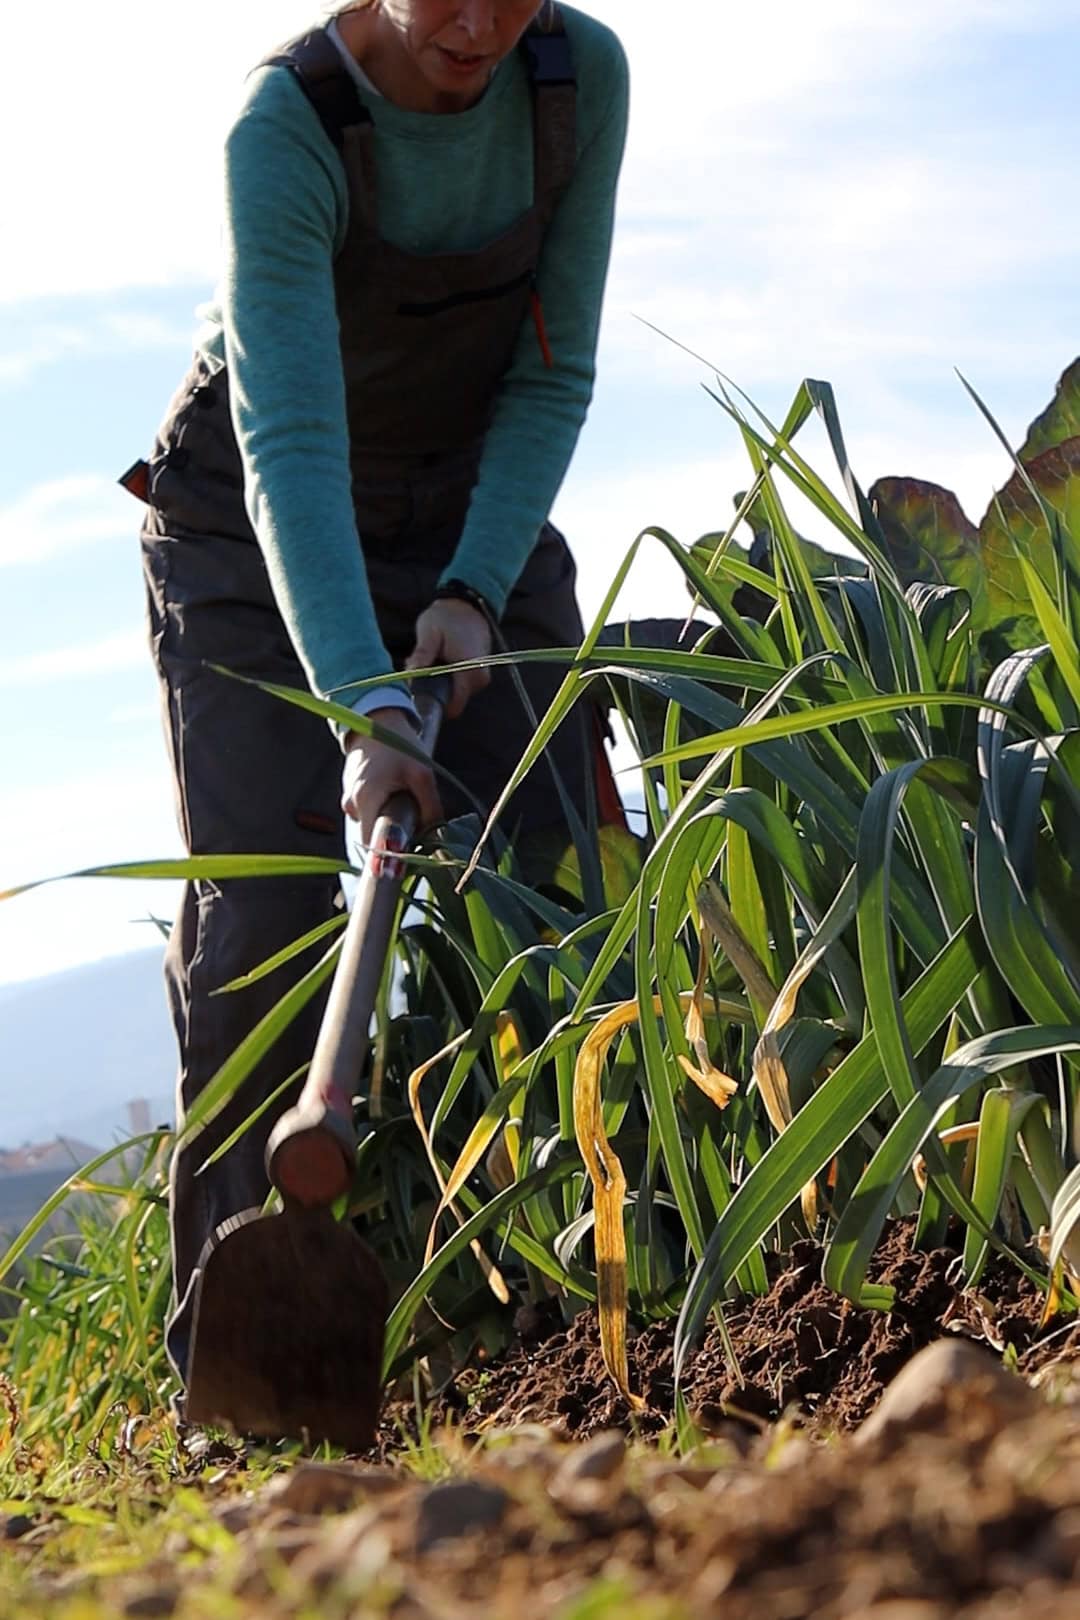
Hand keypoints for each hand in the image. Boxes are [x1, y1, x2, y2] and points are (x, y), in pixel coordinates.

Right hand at [341, 707, 442, 847]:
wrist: (376, 718)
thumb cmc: (398, 743)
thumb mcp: (422, 773)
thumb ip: (430, 807)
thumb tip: (436, 835)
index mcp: (365, 800)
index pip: (372, 845)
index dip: (389, 856)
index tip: (407, 859)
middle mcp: (351, 804)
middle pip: (373, 837)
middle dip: (394, 837)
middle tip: (415, 825)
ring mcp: (348, 799)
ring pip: (372, 824)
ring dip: (390, 821)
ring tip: (406, 802)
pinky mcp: (352, 793)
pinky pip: (369, 812)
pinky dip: (383, 809)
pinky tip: (395, 795)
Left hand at [407, 598, 491, 719]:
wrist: (467, 604)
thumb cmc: (447, 617)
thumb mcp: (429, 633)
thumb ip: (422, 655)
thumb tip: (410, 675)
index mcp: (469, 671)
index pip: (453, 706)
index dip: (432, 702)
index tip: (417, 690)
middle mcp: (479, 679)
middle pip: (452, 700)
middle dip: (432, 689)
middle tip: (418, 668)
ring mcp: (481, 676)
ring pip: (455, 692)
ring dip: (439, 681)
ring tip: (429, 659)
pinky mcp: (478, 672)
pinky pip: (460, 683)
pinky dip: (447, 676)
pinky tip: (439, 659)